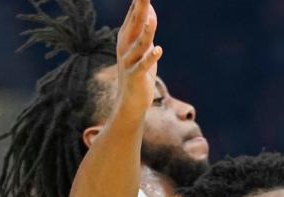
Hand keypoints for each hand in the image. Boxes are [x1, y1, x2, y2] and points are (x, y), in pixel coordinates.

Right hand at [115, 0, 161, 114]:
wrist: (130, 100)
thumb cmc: (137, 70)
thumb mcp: (141, 48)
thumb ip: (145, 29)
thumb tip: (150, 9)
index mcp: (126, 37)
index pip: (133, 14)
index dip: (138, 2)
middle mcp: (125, 46)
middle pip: (135, 24)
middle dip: (140, 8)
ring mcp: (129, 61)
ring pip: (139, 44)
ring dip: (147, 32)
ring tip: (152, 19)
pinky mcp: (135, 75)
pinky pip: (143, 66)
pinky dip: (150, 58)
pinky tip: (158, 50)